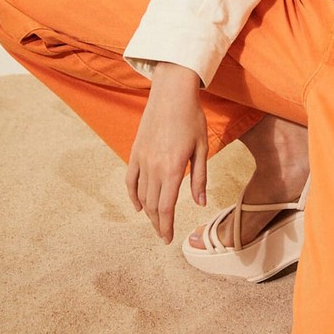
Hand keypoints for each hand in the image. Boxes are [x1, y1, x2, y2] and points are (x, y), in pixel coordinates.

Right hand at [126, 62, 208, 243]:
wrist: (171, 93)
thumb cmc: (192, 118)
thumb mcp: (202, 148)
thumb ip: (199, 178)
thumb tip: (199, 203)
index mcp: (172, 168)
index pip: (166, 207)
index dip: (166, 226)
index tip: (168, 239)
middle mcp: (153, 167)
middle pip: (152, 204)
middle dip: (158, 223)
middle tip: (163, 235)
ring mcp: (141, 159)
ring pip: (141, 194)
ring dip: (148, 211)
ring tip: (156, 222)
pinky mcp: (135, 151)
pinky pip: (130, 179)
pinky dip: (133, 195)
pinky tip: (138, 206)